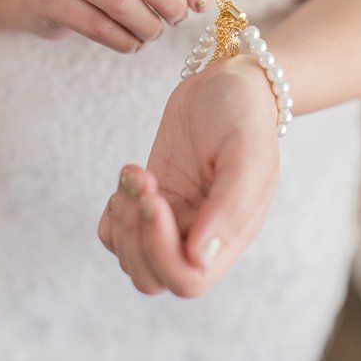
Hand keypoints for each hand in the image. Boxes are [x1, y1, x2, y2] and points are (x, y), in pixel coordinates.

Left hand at [98, 54, 279, 296]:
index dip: (162, 251)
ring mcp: (176, 221)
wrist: (227, 82)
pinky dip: (112, 215)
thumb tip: (199, 257)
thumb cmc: (243, 112)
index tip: (158, 199)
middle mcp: (203, 234)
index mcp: (232, 231)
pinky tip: (131, 178)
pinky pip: (116, 237)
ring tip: (137, 174)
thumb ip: (232, 205)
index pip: (190, 278)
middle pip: (154, 278)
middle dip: (136, 236)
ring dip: (123, 221)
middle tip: (146, 184)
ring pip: (132, 261)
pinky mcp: (153, 204)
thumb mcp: (247, 149)